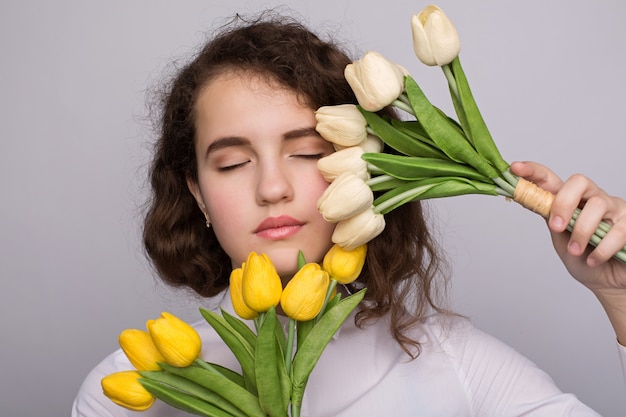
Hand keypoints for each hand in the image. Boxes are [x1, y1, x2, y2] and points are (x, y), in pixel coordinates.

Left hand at [510, 161, 625, 343]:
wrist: (605, 281)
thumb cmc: (582, 257)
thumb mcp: (559, 237)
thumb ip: (549, 217)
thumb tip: (526, 198)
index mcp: (570, 201)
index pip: (551, 179)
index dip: (533, 171)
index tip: (515, 168)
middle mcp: (592, 198)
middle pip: (579, 182)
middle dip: (564, 203)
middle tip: (556, 227)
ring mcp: (614, 209)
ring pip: (598, 205)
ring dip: (582, 231)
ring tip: (577, 251)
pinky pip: (616, 231)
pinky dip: (601, 249)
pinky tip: (593, 259)